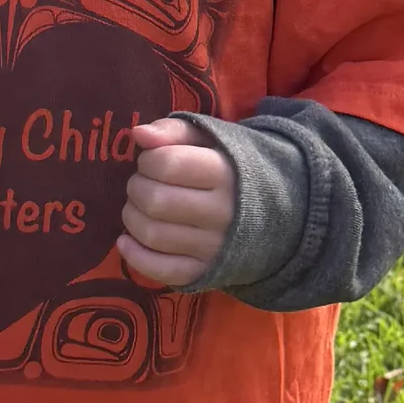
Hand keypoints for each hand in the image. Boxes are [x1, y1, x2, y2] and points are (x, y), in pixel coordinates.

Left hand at [118, 116, 234, 289]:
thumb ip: (174, 130)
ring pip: (153, 235)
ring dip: (132, 218)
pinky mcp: (206, 272)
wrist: (277, 211)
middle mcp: (223, 212)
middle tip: (141, 184)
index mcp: (225, 173)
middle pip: (155, 201)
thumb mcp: (210, 140)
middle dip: (136, 188)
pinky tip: (126, 241)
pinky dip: (135, 256)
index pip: (167, 164)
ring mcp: (215, 247)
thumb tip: (138, 134)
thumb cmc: (231, 168)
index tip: (150, 161)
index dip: (147, 160)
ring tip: (138, 207)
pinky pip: (161, 270)